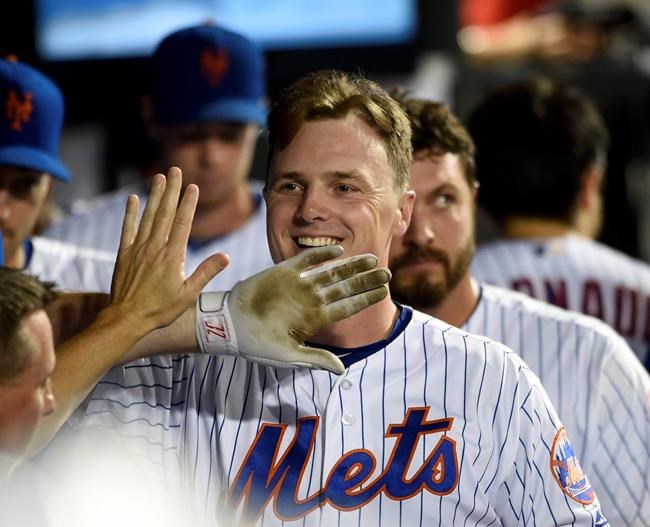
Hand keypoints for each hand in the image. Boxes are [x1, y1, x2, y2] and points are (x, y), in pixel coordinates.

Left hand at [110, 167, 228, 333]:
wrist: (127, 318)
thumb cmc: (160, 309)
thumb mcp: (188, 294)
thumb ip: (206, 273)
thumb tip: (225, 256)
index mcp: (173, 257)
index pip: (182, 223)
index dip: (188, 203)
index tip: (193, 187)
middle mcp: (155, 248)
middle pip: (165, 213)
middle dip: (172, 190)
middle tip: (176, 170)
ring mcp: (138, 249)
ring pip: (148, 216)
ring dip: (154, 195)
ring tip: (159, 176)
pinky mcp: (124, 254)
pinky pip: (128, 228)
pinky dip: (131, 213)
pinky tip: (134, 199)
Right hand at [196, 245, 389, 373]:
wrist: (229, 325)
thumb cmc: (257, 343)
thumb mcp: (287, 355)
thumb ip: (315, 359)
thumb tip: (342, 370)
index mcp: (316, 318)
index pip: (347, 306)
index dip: (366, 298)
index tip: (384, 291)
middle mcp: (311, 300)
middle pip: (345, 287)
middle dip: (366, 279)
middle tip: (387, 272)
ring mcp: (299, 285)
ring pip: (331, 272)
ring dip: (351, 266)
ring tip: (371, 258)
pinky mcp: (283, 272)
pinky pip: (306, 260)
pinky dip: (321, 255)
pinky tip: (338, 251)